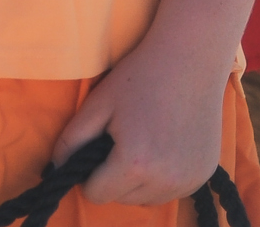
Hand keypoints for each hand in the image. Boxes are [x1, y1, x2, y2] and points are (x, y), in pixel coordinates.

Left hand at [54, 33, 230, 205]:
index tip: (94, 150)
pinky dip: (161, 178)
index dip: (88, 174)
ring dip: (137, 182)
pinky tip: (162, 146)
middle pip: (121, 199)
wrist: (190, 60)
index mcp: (135, 164)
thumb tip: (55, 168)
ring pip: (147, 199)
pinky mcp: (204, 175)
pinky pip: (171, 191)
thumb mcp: (97, 104)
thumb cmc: (139, 77)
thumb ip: (71, 140)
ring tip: (141, 143)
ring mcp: (189, 180)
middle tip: (119, 140)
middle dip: (113, 177)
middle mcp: (166, 180)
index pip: (96, 194)